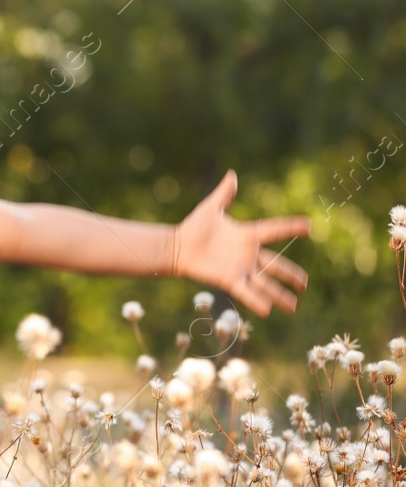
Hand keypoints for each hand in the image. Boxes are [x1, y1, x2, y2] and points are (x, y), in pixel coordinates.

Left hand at [173, 170, 310, 316]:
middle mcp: (248, 255)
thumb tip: (232, 175)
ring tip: (293, 307)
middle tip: (304, 283)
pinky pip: (246, 292)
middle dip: (291, 275)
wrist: (176, 247)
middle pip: (275, 265)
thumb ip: (223, 193)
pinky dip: (256, 301)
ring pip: (265, 284)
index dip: (291, 226)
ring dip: (279, 295)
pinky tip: (268, 311)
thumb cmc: (193, 227)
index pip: (274, 230)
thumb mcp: (210, 208)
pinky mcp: (228, 280)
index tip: (309, 225)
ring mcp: (240, 269)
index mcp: (247, 235)